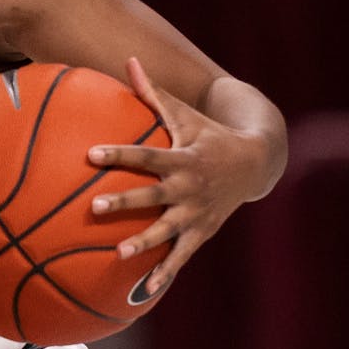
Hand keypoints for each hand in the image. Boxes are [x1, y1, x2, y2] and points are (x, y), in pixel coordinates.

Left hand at [86, 57, 268, 297]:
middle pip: (151, 196)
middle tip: (93, 206)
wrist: (256, 163)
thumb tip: (128, 59)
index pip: (145, 156)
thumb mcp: (184, 112)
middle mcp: (189, 188)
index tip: (91, 154)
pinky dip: (164, 273)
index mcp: (182, 158)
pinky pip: (181, 256)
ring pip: (166, 231)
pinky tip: (144, 289)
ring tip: (119, 252)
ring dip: (144, 242)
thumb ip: (152, 91)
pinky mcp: (202, 232)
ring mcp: (196, 213)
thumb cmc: (208, 133)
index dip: (119, 154)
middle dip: (124, 202)